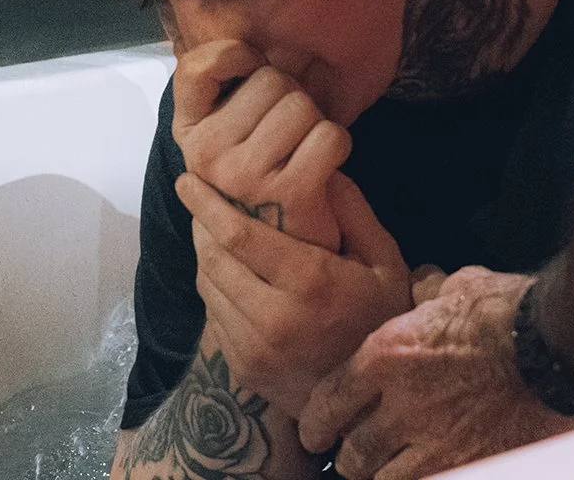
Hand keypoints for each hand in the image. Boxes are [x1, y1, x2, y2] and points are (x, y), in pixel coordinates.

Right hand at [172, 40, 350, 252]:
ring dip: (316, 122)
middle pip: (270, 79)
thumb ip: (235, 92)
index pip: (195, 67)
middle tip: (289, 133)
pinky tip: (325, 165)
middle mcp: (208, 154)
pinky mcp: (290, 191)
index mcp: (190, 135)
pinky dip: (338, 144)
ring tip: (304, 151)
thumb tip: (264, 43)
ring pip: (302, 104)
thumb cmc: (263, 185)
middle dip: (292, 96)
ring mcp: (246, 174)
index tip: (254, 73)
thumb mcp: (231, 140)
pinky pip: (330, 135)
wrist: (280, 262)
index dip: (235, 56)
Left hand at [178, 170, 411, 416]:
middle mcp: (275, 318)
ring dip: (203, 253)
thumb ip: (354, 213)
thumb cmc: (381, 319)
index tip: (187, 180)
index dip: (207, 204)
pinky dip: (213, 287)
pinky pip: (214, 315)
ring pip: (207, 286)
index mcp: (311, 284)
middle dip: (200, 223)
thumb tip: (323, 170)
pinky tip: (226, 272)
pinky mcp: (243, 367)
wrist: (374, 402)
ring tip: (208, 230)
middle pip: (214, 257)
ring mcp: (254, 348)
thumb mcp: (386, 262)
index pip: (240, 235)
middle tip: (196, 197)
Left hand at [299, 267, 573, 479]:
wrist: (556, 343)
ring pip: (386, 479)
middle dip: (351, 455)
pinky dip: (426, 476)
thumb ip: (430, 293)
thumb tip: (423, 284)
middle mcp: (403, 405)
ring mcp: (436, 443)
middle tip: (353, 454)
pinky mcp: (471, 463)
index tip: (316, 432)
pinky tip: (430, 469)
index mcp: (389, 356)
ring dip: (384, 473)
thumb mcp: (459, 286)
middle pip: (355, 452)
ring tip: (387, 469)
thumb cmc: (511, 310)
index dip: (317, 423)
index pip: (330, 401)